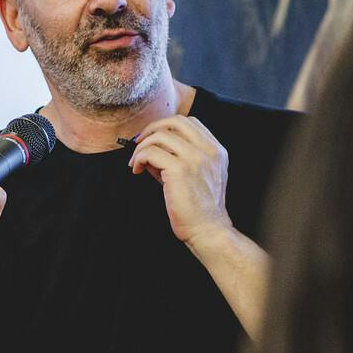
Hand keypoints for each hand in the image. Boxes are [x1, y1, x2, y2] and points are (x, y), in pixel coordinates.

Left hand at [128, 116, 231, 246]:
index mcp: (216, 150)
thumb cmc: (200, 209)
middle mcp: (208, 150)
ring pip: (160, 135)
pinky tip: (137, 170)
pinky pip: (151, 152)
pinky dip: (139, 158)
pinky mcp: (180, 170)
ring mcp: (195, 158)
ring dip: (142, 147)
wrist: (209, 231)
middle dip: (152, 129)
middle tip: (139, 144)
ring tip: (137, 163)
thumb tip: (150, 150)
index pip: (189, 123)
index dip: (166, 127)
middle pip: (175, 121)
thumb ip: (179, 159)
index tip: (152, 140)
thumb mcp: (197, 177)